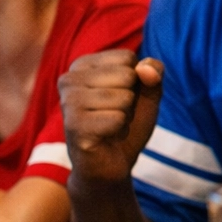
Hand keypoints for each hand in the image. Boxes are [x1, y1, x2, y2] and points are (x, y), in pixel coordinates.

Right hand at [58, 50, 162, 182]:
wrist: (111, 164)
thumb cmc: (126, 123)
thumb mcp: (147, 94)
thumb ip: (153, 75)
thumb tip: (145, 68)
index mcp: (83, 64)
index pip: (128, 58)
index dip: (136, 81)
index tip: (120, 98)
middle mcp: (69, 78)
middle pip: (127, 75)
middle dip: (131, 100)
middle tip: (115, 115)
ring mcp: (69, 102)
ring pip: (124, 97)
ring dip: (126, 116)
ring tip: (110, 126)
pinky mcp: (74, 126)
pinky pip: (118, 118)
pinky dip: (120, 130)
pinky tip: (106, 137)